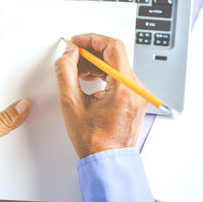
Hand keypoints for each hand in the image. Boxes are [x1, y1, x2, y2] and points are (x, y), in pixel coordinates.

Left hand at [0, 90, 30, 201]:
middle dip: (14, 110)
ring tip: (33, 122)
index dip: (8, 92)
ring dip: (15, 127)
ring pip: (4, 126)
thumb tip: (21, 107)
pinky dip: (14, 141)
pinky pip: (5, 141)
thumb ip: (1, 123)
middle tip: (34, 106)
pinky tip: (25, 140)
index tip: (26, 92)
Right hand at [55, 33, 147, 157]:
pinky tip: (87, 78)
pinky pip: (118, 76)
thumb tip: (69, 53)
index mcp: (125, 88)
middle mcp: (136, 89)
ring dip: (95, 63)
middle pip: (115, 55)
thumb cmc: (93, 141)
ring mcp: (136, 94)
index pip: (113, 47)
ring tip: (76, 71)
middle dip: (90, 52)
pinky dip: (101, 73)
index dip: (92, 39)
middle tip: (72, 56)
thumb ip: (66, 72)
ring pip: (116, 65)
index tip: (77, 41)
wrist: (106, 161)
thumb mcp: (71, 103)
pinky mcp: (133, 98)